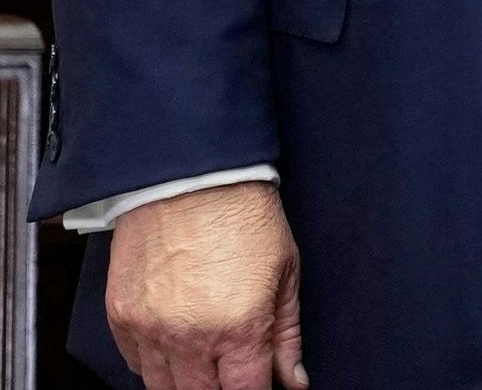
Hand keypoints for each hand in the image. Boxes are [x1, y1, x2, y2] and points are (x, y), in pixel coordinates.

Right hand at [105, 181, 304, 389]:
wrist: (189, 179)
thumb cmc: (244, 218)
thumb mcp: (286, 273)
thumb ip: (287, 336)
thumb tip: (293, 381)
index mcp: (239, 329)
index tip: (257, 384)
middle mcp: (190, 338)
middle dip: (220, 387)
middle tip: (231, 369)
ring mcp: (149, 331)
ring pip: (163, 387)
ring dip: (186, 380)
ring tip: (205, 357)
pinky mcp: (120, 318)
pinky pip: (134, 363)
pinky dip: (154, 363)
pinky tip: (175, 344)